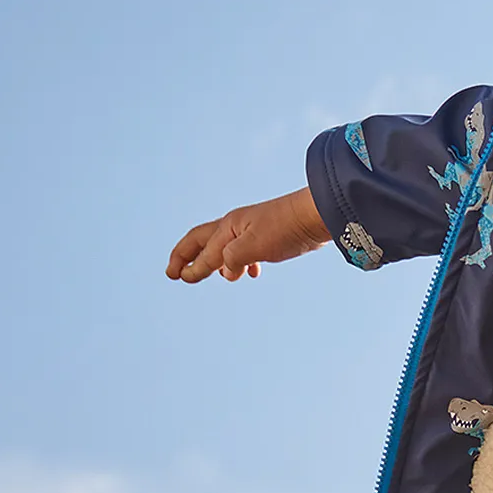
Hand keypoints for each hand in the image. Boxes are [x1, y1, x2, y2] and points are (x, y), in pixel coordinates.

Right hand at [167, 187, 326, 283]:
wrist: (317, 214)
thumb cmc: (287, 228)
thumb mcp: (254, 247)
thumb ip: (232, 258)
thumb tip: (224, 271)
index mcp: (228, 227)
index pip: (202, 249)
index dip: (189, 265)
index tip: (178, 278)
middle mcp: (236, 226)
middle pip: (203, 241)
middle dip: (188, 257)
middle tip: (175, 274)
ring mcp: (253, 230)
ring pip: (226, 246)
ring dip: (218, 262)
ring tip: (223, 277)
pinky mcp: (270, 236)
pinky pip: (247, 249)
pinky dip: (244, 263)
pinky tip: (253, 273)